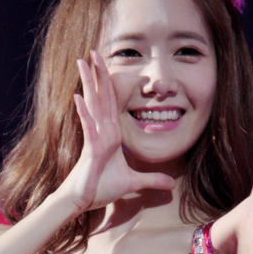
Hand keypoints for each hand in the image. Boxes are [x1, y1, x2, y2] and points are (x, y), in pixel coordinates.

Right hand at [58, 51, 175, 212]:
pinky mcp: (90, 150)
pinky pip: (88, 128)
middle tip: (93, 51)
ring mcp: (95, 138)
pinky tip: (79, 97)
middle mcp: (102, 131)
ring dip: (88, 84)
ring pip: (92, 105)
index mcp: (111, 134)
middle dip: (98, 74)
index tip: (106, 63)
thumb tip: (172, 185)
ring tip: (82, 63)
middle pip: (101, 97)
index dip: (110, 82)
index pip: (111, 102)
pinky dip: (84, 113)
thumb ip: (151, 180)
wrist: (83, 202)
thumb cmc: (101, 189)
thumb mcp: (133, 183)